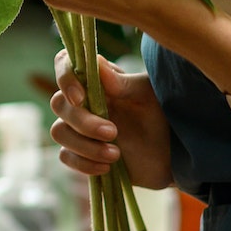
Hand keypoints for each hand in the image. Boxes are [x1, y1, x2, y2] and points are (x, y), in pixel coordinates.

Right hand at [51, 49, 172, 187]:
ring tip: (115, 154)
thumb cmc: (162, 116)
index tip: (80, 97)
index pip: (64, 64)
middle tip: (113, 132)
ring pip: (59, 132)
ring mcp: (79, 128)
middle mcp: (83, 100)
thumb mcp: (149, 96)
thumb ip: (123, 83)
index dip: (64, 77)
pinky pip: (66, 157)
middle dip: (83, 122)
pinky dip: (83, 163)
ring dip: (84, 146)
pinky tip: (107, 167)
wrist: (172, 155)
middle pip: (59, 104)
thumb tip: (97, 63)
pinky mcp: (81, 153)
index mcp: (97, 79)